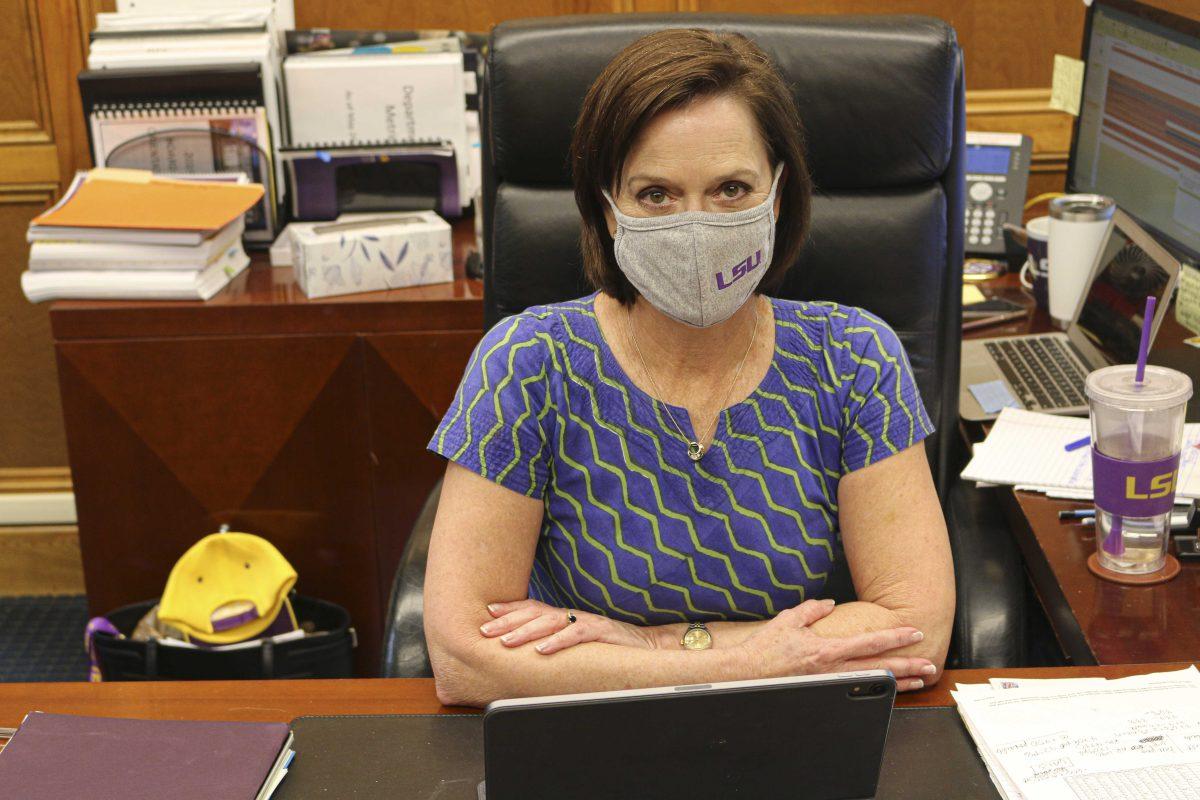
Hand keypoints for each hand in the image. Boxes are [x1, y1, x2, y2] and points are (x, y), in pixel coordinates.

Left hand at [479, 599, 658, 653]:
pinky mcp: (600, 633)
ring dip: (525, 631)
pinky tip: (541, 650)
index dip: (510, 608)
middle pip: (535, 613)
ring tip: (505, 641)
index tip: (487, 612)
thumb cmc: (610, 647)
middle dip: (507, 620)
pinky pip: (575, 635)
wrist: (647, 646)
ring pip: (550, 622)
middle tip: (484, 629)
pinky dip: (557, 642)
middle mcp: (573, 615)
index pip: (533, 608)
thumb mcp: (578, 643)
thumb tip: (531, 652)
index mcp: (566, 617)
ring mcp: (586, 622)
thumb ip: (558, 641)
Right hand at [737, 599, 935, 691]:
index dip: (895, 637)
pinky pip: (857, 693)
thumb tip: (829, 604)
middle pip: (879, 668)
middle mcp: (833, 669)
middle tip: (930, 664)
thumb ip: (812, 609)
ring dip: (899, 683)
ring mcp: (830, 684)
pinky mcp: (823, 693)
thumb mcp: (789, 619)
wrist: (747, 674)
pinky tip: (890, 692)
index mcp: (828, 648)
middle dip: (907, 665)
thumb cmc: (766, 647)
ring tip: (920, 680)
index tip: (914, 632)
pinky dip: (876, 692)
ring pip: (872, 684)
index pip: (870, 642)